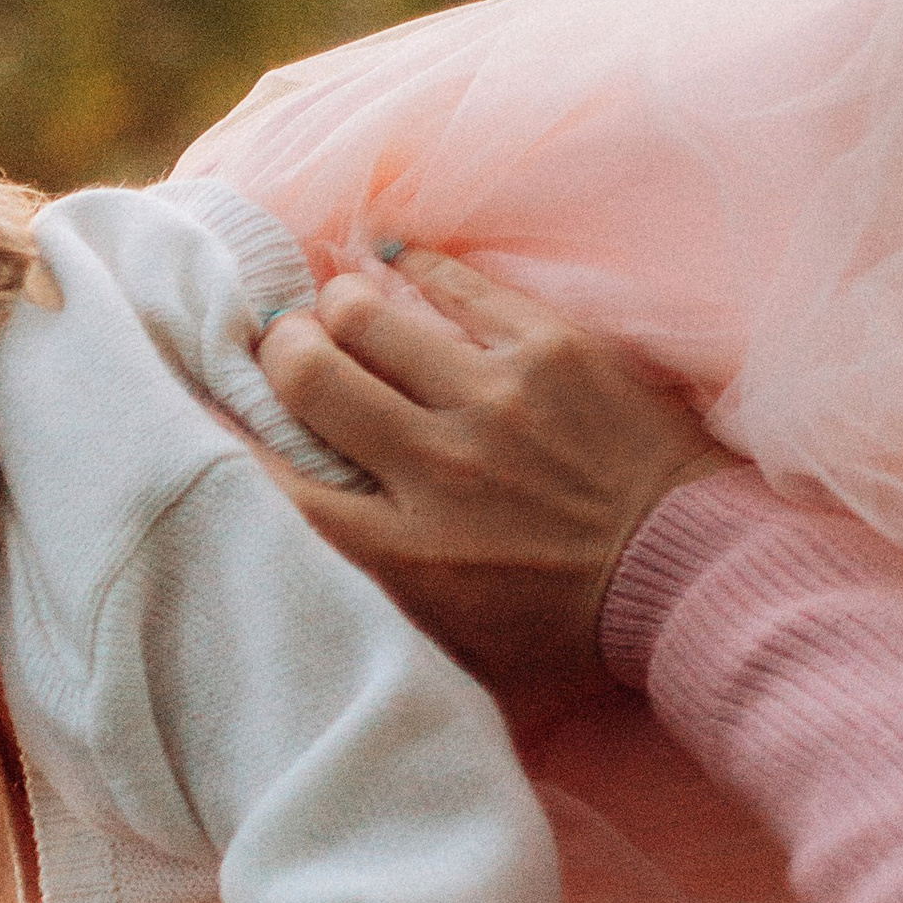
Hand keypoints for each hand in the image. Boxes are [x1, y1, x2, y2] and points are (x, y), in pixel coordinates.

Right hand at [255, 250, 723, 710]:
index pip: (275, 481)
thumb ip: (365, 581)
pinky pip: (455, 281)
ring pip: (367, 312)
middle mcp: (438, 469)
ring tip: (345, 314)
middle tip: (289, 350)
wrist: (686, 572)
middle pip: (309, 372)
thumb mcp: (444, 634)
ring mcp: (497, 400)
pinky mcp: (552, 348)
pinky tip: (399, 268)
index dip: (227, 435)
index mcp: (404, 553)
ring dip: (339, 306)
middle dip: (282, 351)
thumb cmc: (556, 618)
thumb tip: (286, 517)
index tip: (216, 412)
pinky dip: (414, 268)